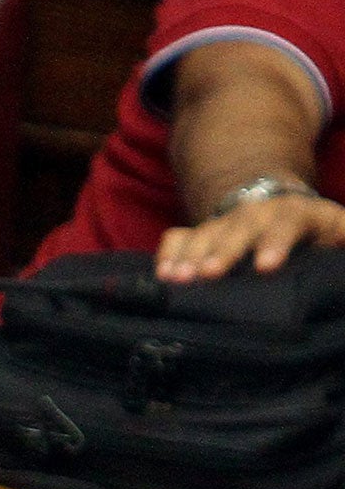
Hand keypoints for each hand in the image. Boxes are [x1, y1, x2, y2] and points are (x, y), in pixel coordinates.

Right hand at [156, 193, 344, 281]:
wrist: (276, 208)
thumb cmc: (312, 231)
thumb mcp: (337, 228)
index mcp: (294, 214)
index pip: (286, 224)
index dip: (275, 243)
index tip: (266, 266)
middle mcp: (255, 215)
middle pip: (238, 229)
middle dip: (223, 251)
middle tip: (210, 274)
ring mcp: (223, 224)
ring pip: (204, 235)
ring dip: (188, 257)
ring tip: (176, 279)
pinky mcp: (199, 234)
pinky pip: (177, 239)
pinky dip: (167, 255)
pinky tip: (161, 275)